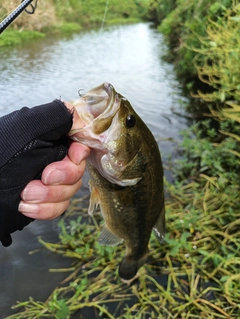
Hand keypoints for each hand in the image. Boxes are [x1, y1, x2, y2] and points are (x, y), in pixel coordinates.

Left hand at [19, 101, 89, 219]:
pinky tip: (26, 206)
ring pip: (71, 190)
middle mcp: (53, 157)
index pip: (81, 143)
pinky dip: (45, 209)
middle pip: (78, 169)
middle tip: (43, 177)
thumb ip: (57, 116)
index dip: (80, 153)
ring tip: (25, 194)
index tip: (73, 156)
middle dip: (63, 177)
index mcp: (51, 137)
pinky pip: (60, 207)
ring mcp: (50, 180)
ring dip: (50, 196)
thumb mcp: (28, 128)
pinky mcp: (45, 200)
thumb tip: (79, 117)